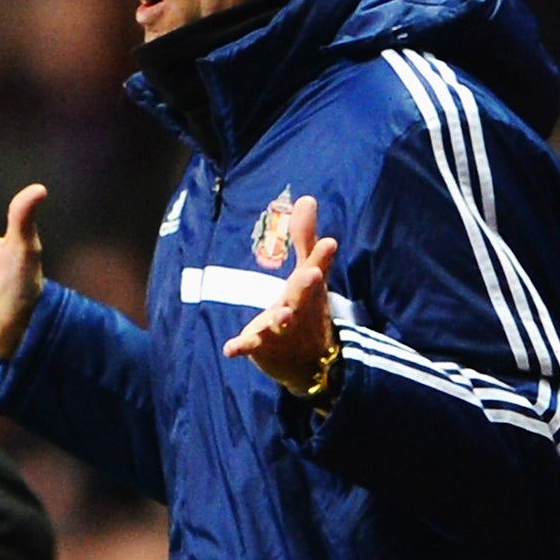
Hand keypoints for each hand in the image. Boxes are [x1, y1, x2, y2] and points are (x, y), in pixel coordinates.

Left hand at [222, 194, 339, 395]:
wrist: (309, 362)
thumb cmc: (307, 308)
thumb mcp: (309, 274)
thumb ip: (306, 239)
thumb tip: (306, 197)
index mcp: (308, 290)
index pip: (317, 268)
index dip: (322, 257)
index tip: (330, 242)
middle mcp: (298, 308)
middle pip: (302, 297)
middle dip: (306, 286)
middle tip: (312, 274)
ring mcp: (280, 330)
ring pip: (281, 324)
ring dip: (282, 319)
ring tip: (282, 314)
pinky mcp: (261, 346)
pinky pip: (250, 346)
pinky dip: (241, 347)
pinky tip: (230, 348)